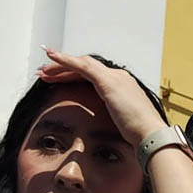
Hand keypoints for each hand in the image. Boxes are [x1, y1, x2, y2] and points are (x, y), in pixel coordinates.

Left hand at [38, 48, 165, 146]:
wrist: (150, 134)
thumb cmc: (140, 135)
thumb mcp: (125, 124)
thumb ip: (116, 121)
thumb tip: (110, 129)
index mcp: (123, 86)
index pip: (93, 76)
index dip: (74, 77)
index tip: (58, 81)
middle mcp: (119, 77)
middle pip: (86, 68)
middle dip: (64, 70)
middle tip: (45, 74)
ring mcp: (114, 77)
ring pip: (81, 65)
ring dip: (59, 66)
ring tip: (42, 71)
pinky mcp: (107, 81)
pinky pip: (81, 66)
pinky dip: (65, 60)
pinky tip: (51, 57)